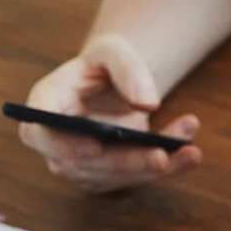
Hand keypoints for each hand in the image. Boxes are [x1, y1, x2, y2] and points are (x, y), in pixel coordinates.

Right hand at [20, 34, 201, 192]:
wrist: (118, 86)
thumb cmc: (107, 65)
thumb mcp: (116, 51)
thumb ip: (128, 69)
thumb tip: (147, 103)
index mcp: (46, 105)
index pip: (40, 133)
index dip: (63, 144)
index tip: (95, 145)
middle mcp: (56, 142)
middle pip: (85, 163)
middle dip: (126, 162)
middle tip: (161, 156)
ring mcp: (79, 164)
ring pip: (115, 176)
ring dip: (154, 166)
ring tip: (189, 148)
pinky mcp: (107, 177)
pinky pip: (136, 178)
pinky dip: (168, 168)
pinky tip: (190, 154)